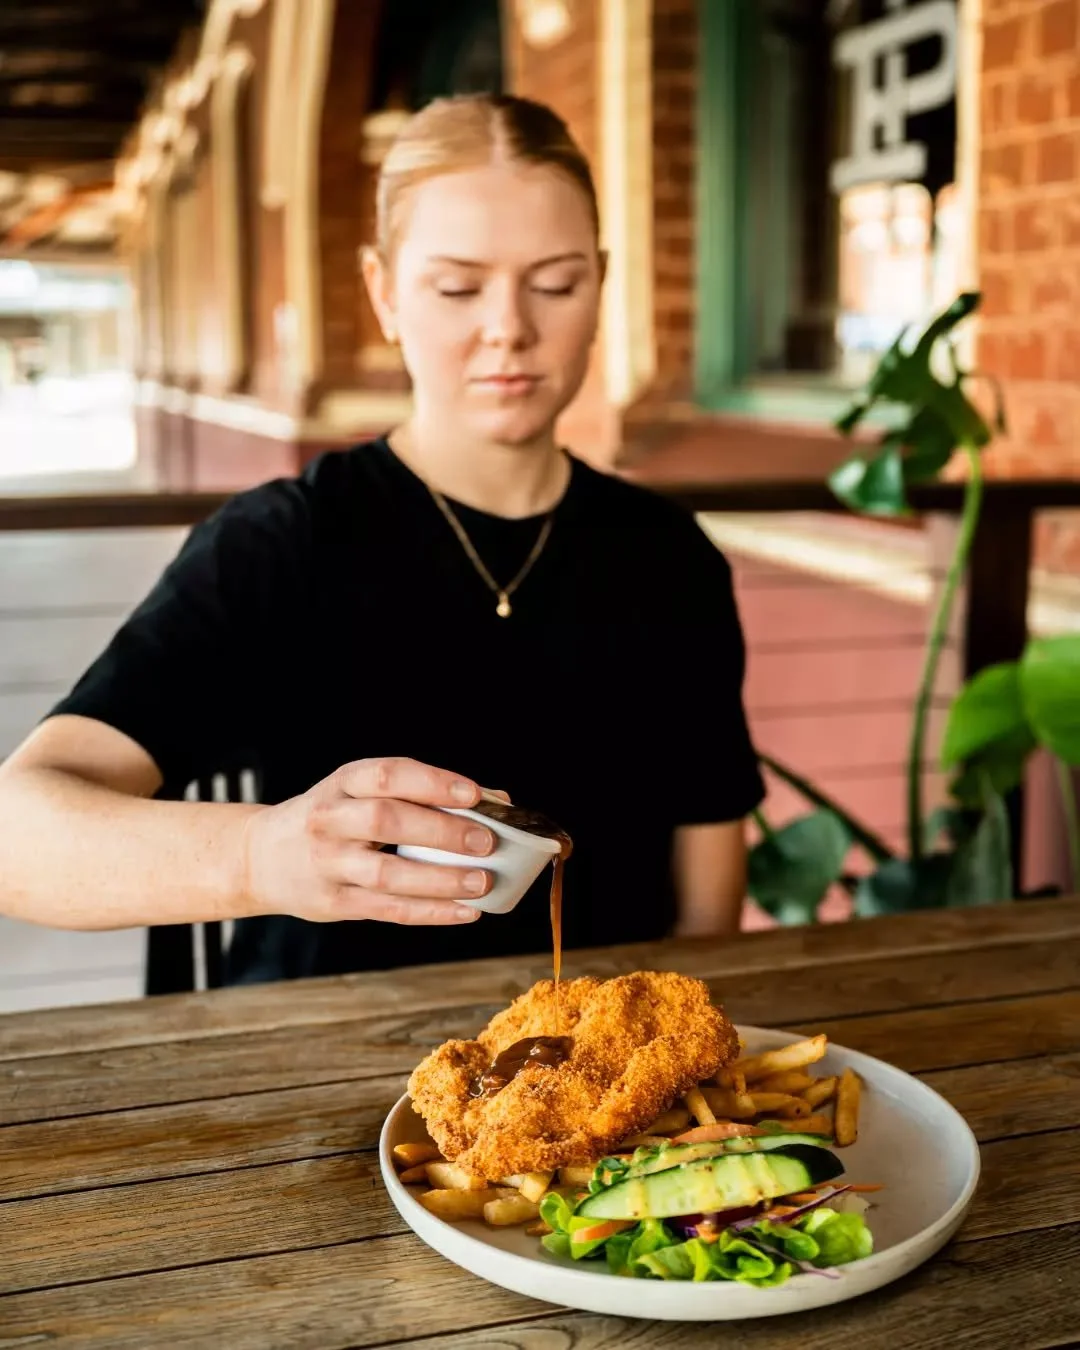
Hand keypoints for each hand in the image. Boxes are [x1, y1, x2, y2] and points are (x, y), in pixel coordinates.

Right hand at [241, 757, 499, 924]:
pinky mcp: (333, 903)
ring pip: (387, 873)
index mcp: (341, 783)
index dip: (432, 782)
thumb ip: (420, 793)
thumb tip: (497, 801)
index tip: (474, 793)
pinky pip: (388, 909)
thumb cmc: (333, 819)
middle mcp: (330, 820)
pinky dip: (431, 911)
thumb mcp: (360, 793)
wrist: (262, 857)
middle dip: (441, 830)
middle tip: (486, 841)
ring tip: (482, 881)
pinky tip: (465, 910)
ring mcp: (328, 864)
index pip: (386, 774)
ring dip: (440, 879)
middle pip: (386, 821)